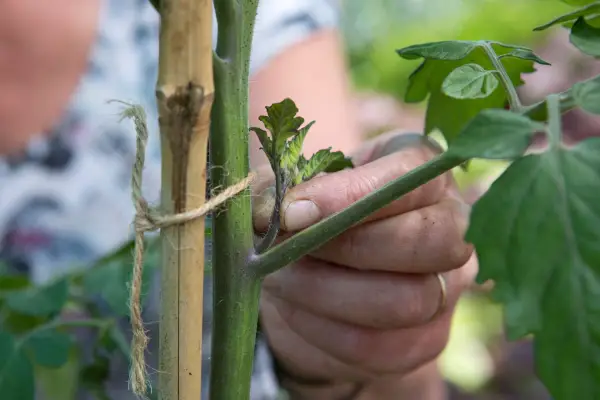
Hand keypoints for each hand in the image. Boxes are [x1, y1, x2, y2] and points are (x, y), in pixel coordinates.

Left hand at [252, 132, 476, 399]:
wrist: (313, 280)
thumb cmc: (310, 217)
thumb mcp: (292, 191)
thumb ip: (278, 192)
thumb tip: (269, 212)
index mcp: (422, 171)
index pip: (410, 175)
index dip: (348, 196)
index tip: (291, 213)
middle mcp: (452, 225)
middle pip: (430, 240)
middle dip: (347, 247)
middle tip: (288, 247)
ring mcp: (448, 286)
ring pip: (407, 300)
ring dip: (326, 292)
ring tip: (282, 278)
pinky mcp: (429, 338)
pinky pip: (381, 346)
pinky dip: (324, 331)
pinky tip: (297, 309)